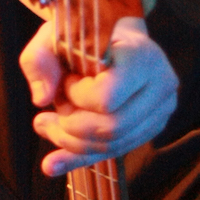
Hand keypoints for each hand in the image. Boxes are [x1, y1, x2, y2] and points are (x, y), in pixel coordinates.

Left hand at [20, 16, 178, 176]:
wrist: (111, 39)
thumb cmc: (82, 36)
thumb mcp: (52, 37)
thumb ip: (39, 60)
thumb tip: (41, 100)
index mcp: (141, 55)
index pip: (106, 97)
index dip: (77, 96)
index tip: (67, 79)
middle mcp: (161, 83)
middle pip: (112, 128)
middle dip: (70, 126)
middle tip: (52, 110)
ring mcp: (161, 109)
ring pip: (112, 145)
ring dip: (70, 142)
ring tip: (46, 125)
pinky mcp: (151, 127)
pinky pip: (114, 151)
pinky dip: (79, 157)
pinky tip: (51, 164)